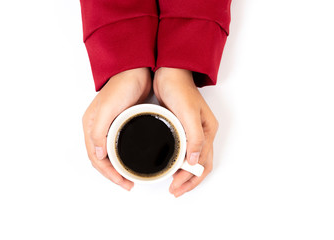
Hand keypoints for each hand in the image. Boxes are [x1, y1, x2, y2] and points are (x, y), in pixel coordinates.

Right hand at [82, 68, 150, 190]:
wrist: (136, 72)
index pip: (95, 158)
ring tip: (129, 176)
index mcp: (90, 126)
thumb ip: (99, 132)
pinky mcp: (120, 123)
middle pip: (101, 159)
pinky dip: (123, 156)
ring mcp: (108, 126)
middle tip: (127, 184)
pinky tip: (132, 160)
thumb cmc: (121, 88)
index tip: (122, 182)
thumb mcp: (107, 110)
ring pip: (109, 154)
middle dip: (112, 174)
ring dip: (117, 167)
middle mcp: (97, 128)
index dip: (107, 173)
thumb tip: (98, 156)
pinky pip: (118, 145)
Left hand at [153, 67, 218, 196]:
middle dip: (189, 181)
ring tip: (173, 184)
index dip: (191, 178)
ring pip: (193, 160)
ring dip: (185, 174)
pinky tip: (170, 166)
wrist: (169, 73)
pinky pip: (185, 151)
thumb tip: (195, 162)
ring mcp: (194, 131)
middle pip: (200, 165)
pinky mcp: (183, 128)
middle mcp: (203, 133)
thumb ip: (194, 137)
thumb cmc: (179, 89)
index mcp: (208, 130)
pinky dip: (180, 163)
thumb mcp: (188, 113)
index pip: (203, 163)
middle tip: (174, 191)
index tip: (177, 187)